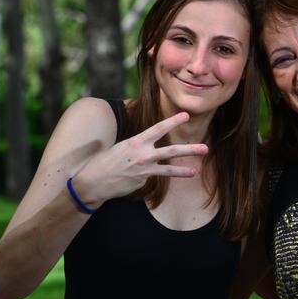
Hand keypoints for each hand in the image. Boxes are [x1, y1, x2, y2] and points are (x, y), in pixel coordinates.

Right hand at [72, 112, 208, 207]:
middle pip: (171, 151)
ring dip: (184, 171)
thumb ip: (136, 144)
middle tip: (205, 148)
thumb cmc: (102, 161)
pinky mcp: (142, 183)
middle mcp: (142, 156)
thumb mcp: (119, 146)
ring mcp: (144, 171)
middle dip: (190, 149)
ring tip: (196, 171)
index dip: (173, 121)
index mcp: (135, 142)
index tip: (186, 115)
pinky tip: (130, 178)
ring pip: (168, 170)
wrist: (92, 183)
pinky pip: (149, 178)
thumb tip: (147, 142)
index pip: (158, 129)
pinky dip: (144, 176)